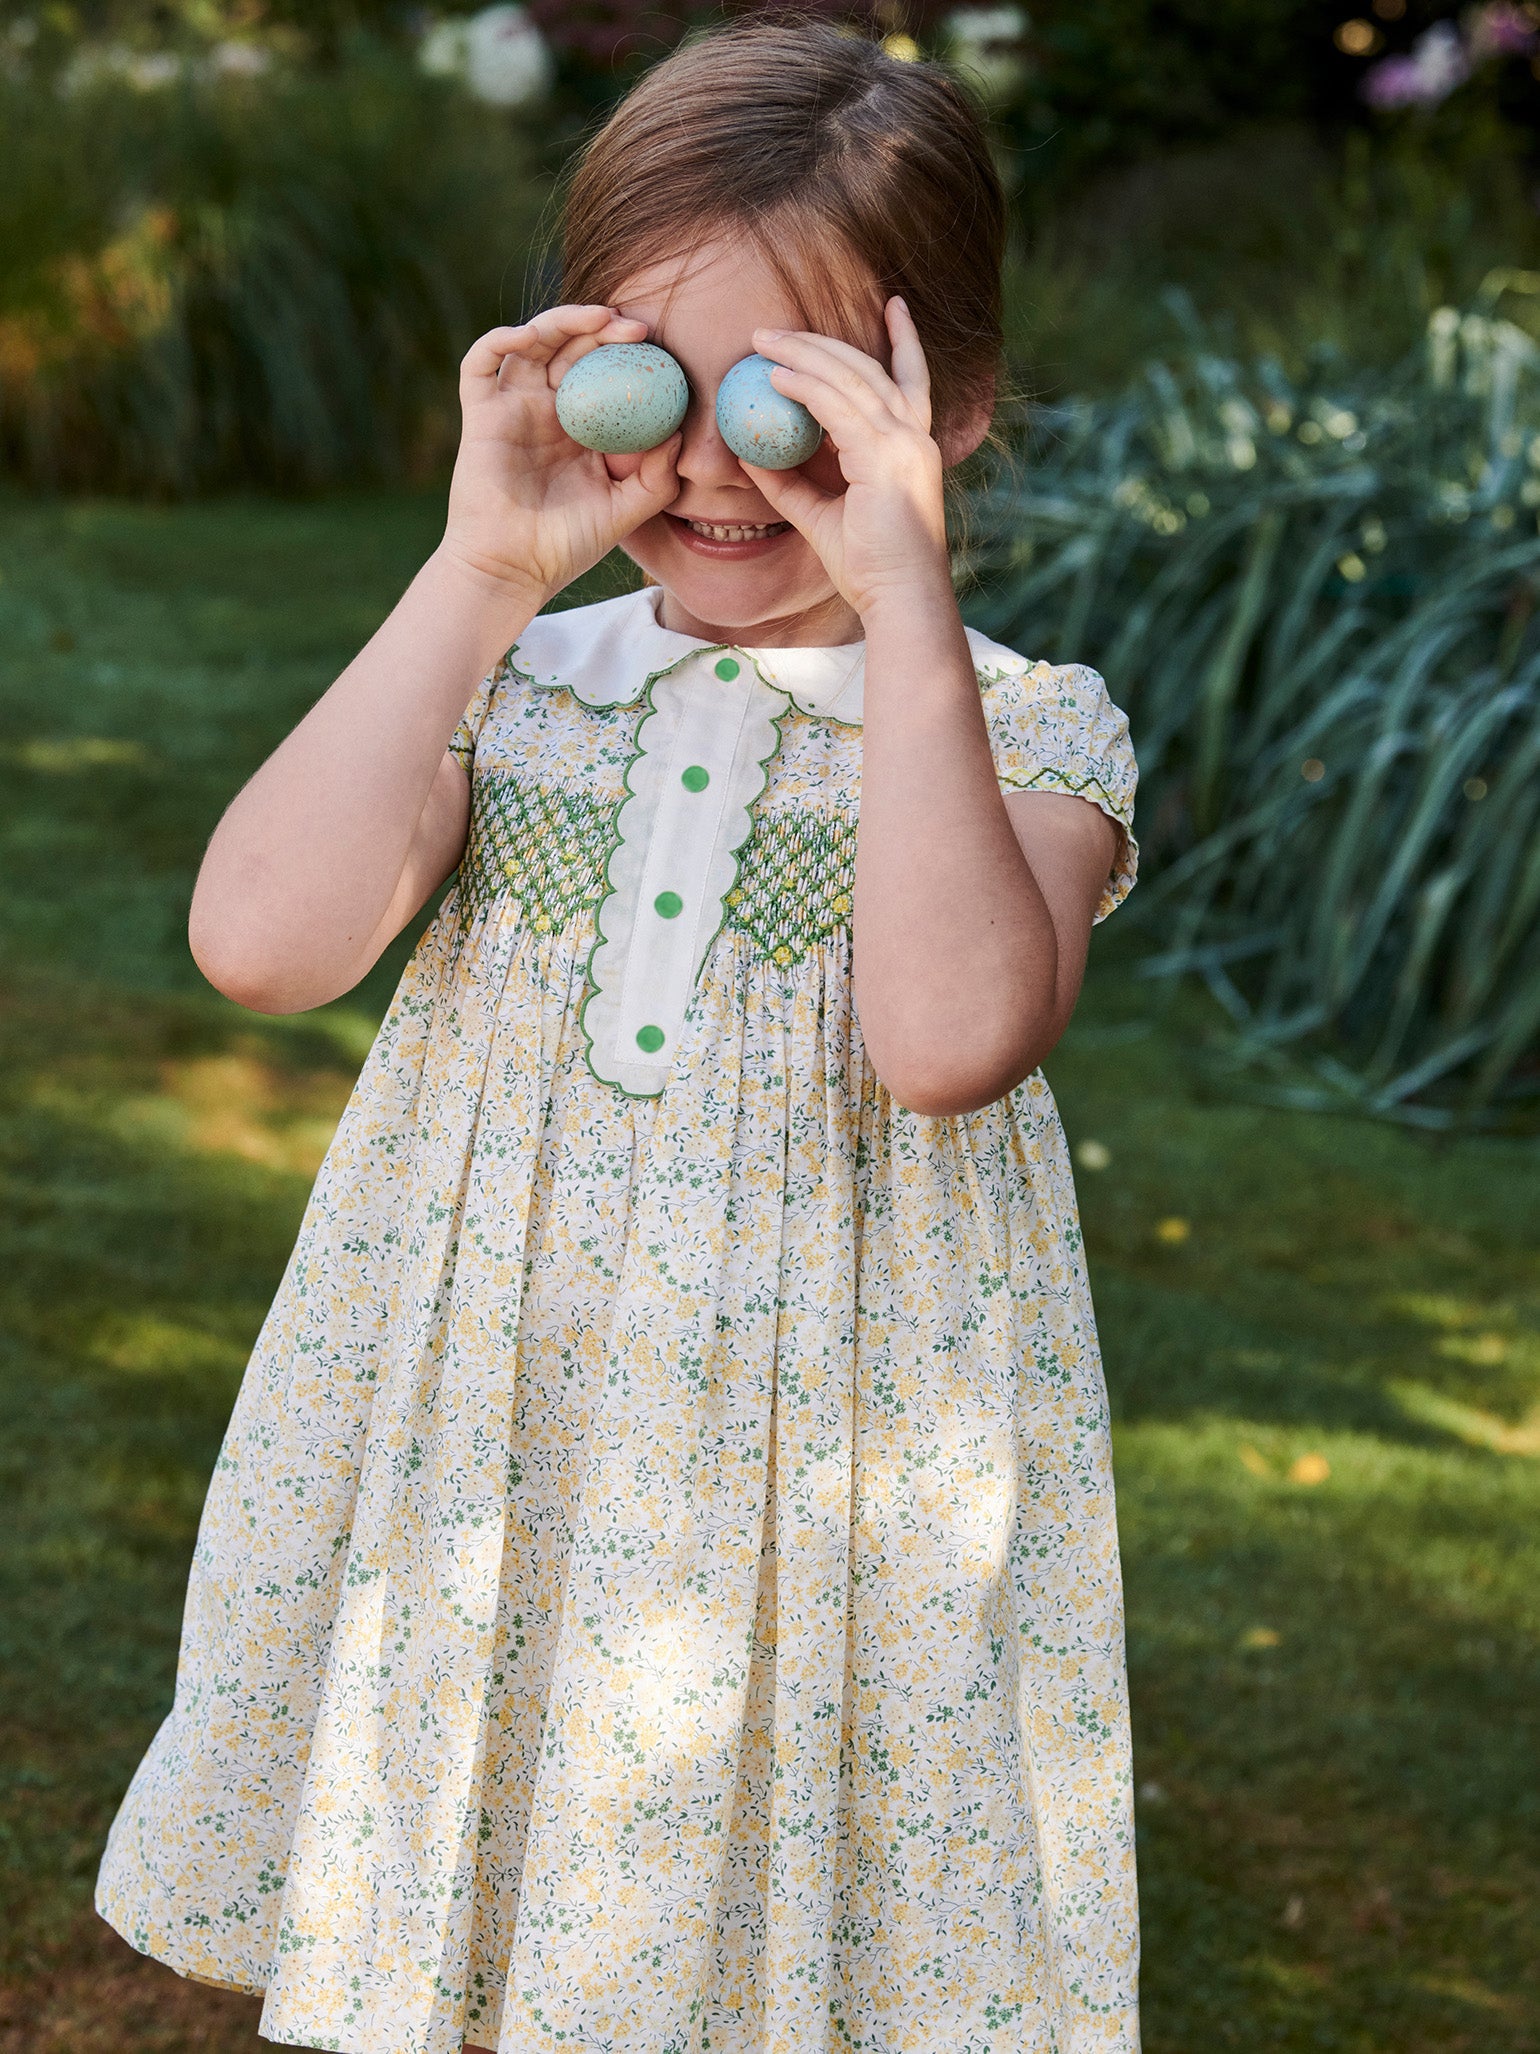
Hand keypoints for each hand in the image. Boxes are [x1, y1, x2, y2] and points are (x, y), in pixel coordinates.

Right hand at [440, 307, 681, 606]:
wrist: (513, 571)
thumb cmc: (566, 547)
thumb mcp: (625, 510)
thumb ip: (656, 477)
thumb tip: (681, 433)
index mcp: (578, 427)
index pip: (602, 370)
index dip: (626, 351)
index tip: (658, 346)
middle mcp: (544, 410)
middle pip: (570, 347)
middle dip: (602, 327)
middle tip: (638, 328)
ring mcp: (511, 409)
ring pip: (531, 343)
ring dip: (562, 320)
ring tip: (599, 318)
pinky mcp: (480, 415)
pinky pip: (480, 363)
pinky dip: (500, 338)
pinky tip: (530, 335)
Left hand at [744, 298, 949, 618]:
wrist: (901, 600)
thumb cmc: (870, 569)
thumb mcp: (821, 517)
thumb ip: (789, 485)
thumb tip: (750, 458)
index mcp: (913, 447)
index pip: (910, 379)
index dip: (904, 340)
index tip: (893, 305)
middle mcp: (914, 438)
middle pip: (868, 368)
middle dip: (821, 342)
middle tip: (776, 328)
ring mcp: (904, 444)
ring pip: (851, 378)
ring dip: (804, 355)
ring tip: (763, 342)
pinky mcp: (887, 458)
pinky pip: (838, 408)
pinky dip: (805, 388)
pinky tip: (775, 378)